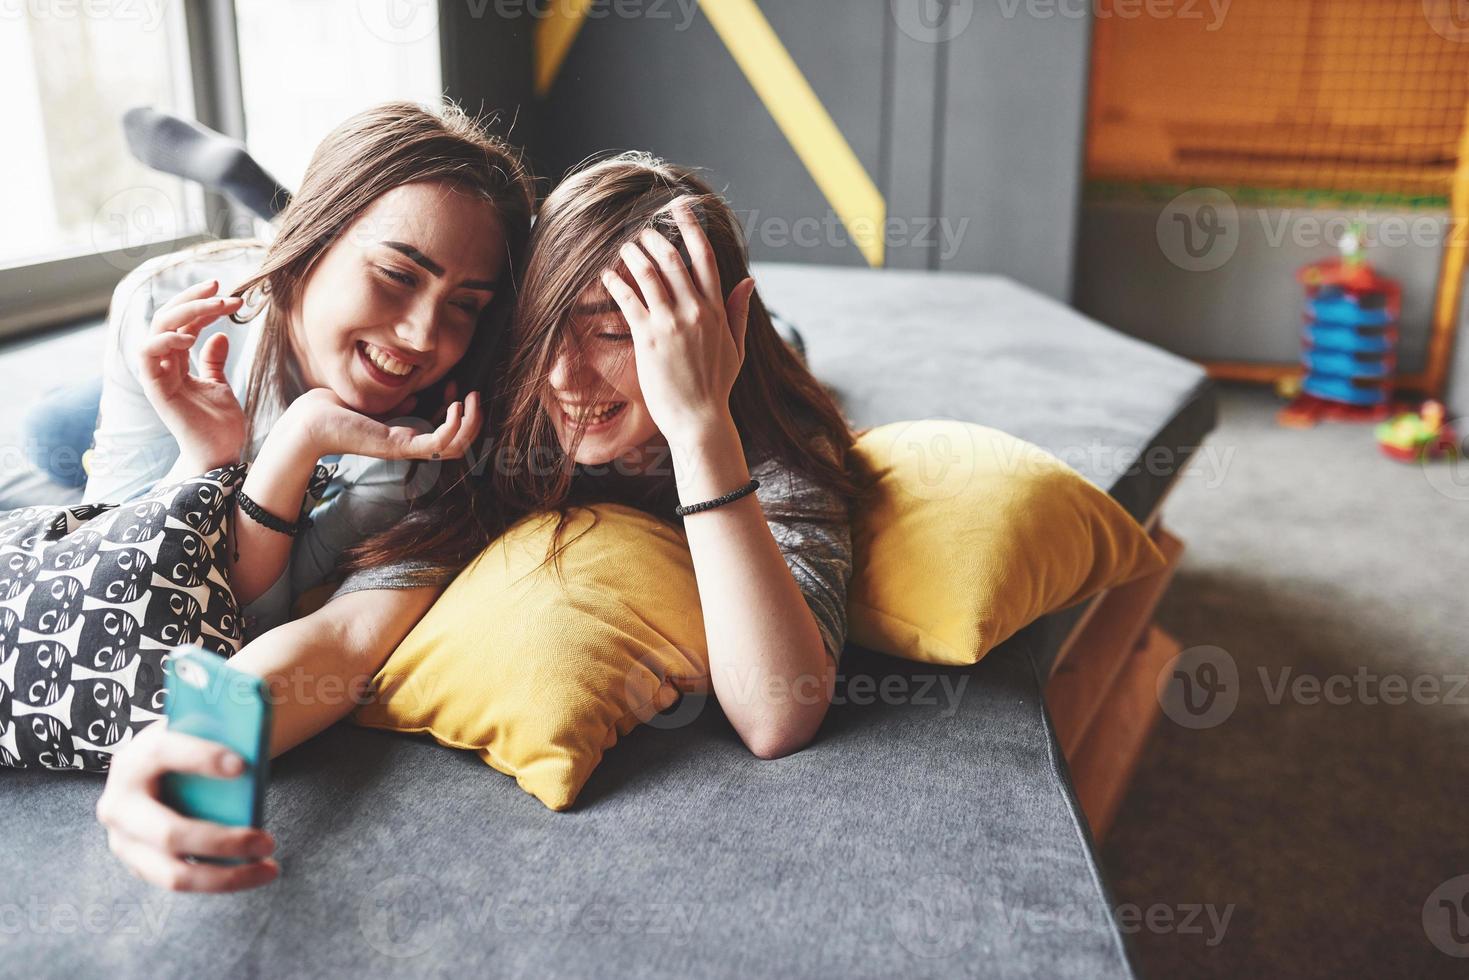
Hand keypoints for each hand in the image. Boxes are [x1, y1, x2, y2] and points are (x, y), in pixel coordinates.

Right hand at [95, 722, 278, 891]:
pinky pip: (182, 882)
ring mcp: (125, 842)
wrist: (150, 772)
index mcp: (134, 760)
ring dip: (227, 876)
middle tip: (267, 842)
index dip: (201, 758)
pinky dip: (221, 881)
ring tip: (268, 869)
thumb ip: (217, 737)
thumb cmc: (183, 752)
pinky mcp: (140, 865)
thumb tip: (255, 752)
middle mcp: (120, 805)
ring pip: (175, 874)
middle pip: (169, 834)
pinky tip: (253, 872)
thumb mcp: (192, 735)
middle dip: (222, 842)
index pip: (162, 753)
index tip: (242, 766)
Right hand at [138, 280, 246, 471]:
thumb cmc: (219, 424)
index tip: (228, 293)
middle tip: (220, 286)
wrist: (221, 454)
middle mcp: (164, 365)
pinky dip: (164, 340)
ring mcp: (158, 376)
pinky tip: (189, 335)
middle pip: (167, 318)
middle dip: (193, 299)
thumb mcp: (220, 385)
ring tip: (215, 305)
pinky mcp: (156, 389)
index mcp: (176, 362)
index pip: (182, 322)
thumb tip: (218, 335)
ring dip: (186, 312)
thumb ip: (213, 361)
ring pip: (158, 329)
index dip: (201, 304)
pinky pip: (147, 355)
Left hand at [284, 384, 481, 462]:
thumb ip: (397, 404)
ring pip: (456, 447)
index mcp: (404, 436)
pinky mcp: (400, 446)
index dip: (457, 410)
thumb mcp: (376, 403)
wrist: (310, 422)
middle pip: (458, 445)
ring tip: (471, 399)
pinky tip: (455, 405)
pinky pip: (440, 444)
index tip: (455, 386)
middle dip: (473, 419)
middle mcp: (409, 445)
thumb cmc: (335, 411)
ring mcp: (406, 448)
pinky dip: (455, 426)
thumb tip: (416, 397)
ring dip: (471, 423)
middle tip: (474, 395)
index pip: (445, 432)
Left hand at [600, 198, 755, 450]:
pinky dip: (616, 281)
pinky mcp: (648, 339)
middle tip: (640, 229)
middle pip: (673, 259)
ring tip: (622, 245)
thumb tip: (749, 280)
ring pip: (649, 274)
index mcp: (717, 311)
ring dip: (633, 253)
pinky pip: (629, 300)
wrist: (699, 420)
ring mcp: (671, 324)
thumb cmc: (716, 387)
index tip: (681, 207)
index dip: (693, 228)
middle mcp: (695, 312)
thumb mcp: (736, 348)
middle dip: (655, 237)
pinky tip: (607, 273)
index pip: (706, 258)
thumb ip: (738, 312)